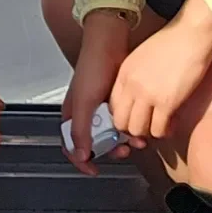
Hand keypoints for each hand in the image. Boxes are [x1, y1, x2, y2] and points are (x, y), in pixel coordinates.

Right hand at [62, 10, 131, 173]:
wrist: (110, 42)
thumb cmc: (92, 67)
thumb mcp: (84, 102)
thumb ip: (81, 130)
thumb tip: (82, 156)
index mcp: (72, 114)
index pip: (71, 145)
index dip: (81, 160)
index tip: (95, 169)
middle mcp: (85, 114)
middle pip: (94, 143)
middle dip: (109, 150)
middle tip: (122, 150)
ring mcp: (101, 108)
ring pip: (111, 134)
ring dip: (123, 141)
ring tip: (136, 141)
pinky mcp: (115, 102)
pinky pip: (122, 122)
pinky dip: (130, 128)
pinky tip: (140, 128)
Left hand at [109, 8, 211, 142]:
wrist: (190, 35)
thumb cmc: (172, 42)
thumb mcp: (142, 57)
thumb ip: (135, 76)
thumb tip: (138, 98)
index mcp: (124, 73)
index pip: (113, 106)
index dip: (124, 116)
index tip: (135, 117)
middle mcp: (131, 86)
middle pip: (121, 122)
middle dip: (133, 128)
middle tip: (147, 125)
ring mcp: (147, 95)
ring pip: (137, 130)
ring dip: (149, 131)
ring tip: (160, 125)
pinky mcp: (166, 102)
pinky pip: (158, 130)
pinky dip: (165, 131)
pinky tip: (172, 123)